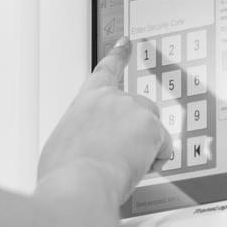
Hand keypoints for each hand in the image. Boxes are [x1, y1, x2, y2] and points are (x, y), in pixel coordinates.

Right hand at [37, 38, 169, 202]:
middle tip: (119, 158)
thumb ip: (80, 136)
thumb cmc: (65, 173)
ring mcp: (133, 109)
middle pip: (139, 109)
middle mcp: (111, 99)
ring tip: (122, 165)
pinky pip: (164, 148)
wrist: (78, 184)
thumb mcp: (62, 146)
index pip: (106, 70)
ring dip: (145, 148)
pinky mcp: (151, 126)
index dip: (118, 55)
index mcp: (86, 101)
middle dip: (137, 133)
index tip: (126, 42)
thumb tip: (84, 148)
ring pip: (152, 129)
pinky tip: (134, 168)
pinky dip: (155, 162)